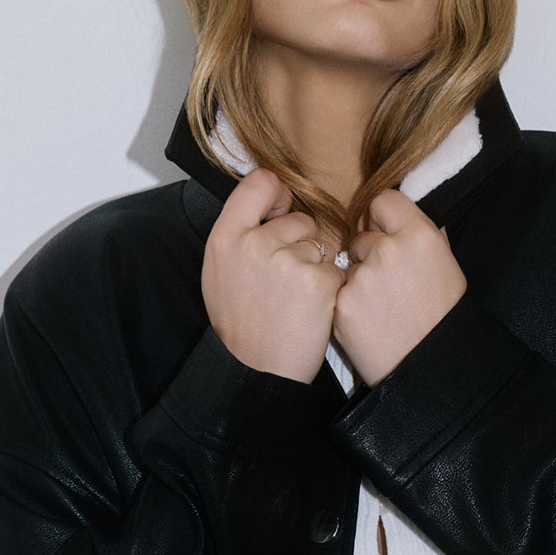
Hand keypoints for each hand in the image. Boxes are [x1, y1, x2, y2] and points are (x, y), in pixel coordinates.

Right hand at [200, 169, 344, 384]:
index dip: (278, 193)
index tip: (282, 210)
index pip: (260, 183)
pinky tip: (311, 311)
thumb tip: (272, 199)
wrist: (257, 371)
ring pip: (320, 246)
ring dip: (316, 269)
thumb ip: (240, 232)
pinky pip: (336, 270)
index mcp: (226, 238)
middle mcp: (254, 244)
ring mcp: (288, 262)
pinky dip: (330, 290)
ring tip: (295, 300)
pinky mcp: (318, 283)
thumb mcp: (220, 271)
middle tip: (283, 282)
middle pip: (299, 219)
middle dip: (300, 244)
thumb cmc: (240, 322)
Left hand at [332, 190, 466, 387]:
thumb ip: (414, 235)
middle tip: (391, 286)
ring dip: (359, 282)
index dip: (383, 219)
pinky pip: (339, 292)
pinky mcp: (343, 303)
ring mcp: (362, 277)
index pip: (383, 201)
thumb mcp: (444, 263)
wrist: (431, 367)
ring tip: (383, 309)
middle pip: (362, 237)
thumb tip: (387, 218)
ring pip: (349, 266)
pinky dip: (349, 305)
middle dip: (370, 256)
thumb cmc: (442, 315)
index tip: (386, 234)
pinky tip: (370, 323)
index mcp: (419, 235)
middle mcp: (388, 249)